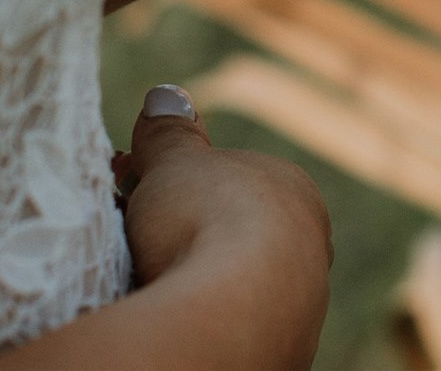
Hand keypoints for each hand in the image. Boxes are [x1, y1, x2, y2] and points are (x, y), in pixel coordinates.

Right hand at [116, 85, 330, 368]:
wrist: (236, 309)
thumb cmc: (210, 218)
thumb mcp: (177, 161)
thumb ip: (171, 133)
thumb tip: (167, 95)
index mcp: (294, 194)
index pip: (231, 185)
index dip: (175, 186)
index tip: (130, 188)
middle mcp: (309, 250)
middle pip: (237, 238)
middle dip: (188, 235)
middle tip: (134, 238)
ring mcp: (299, 308)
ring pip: (239, 288)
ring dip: (197, 282)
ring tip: (147, 282)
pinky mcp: (278, 355)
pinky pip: (233, 331)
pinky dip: (203, 322)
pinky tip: (173, 318)